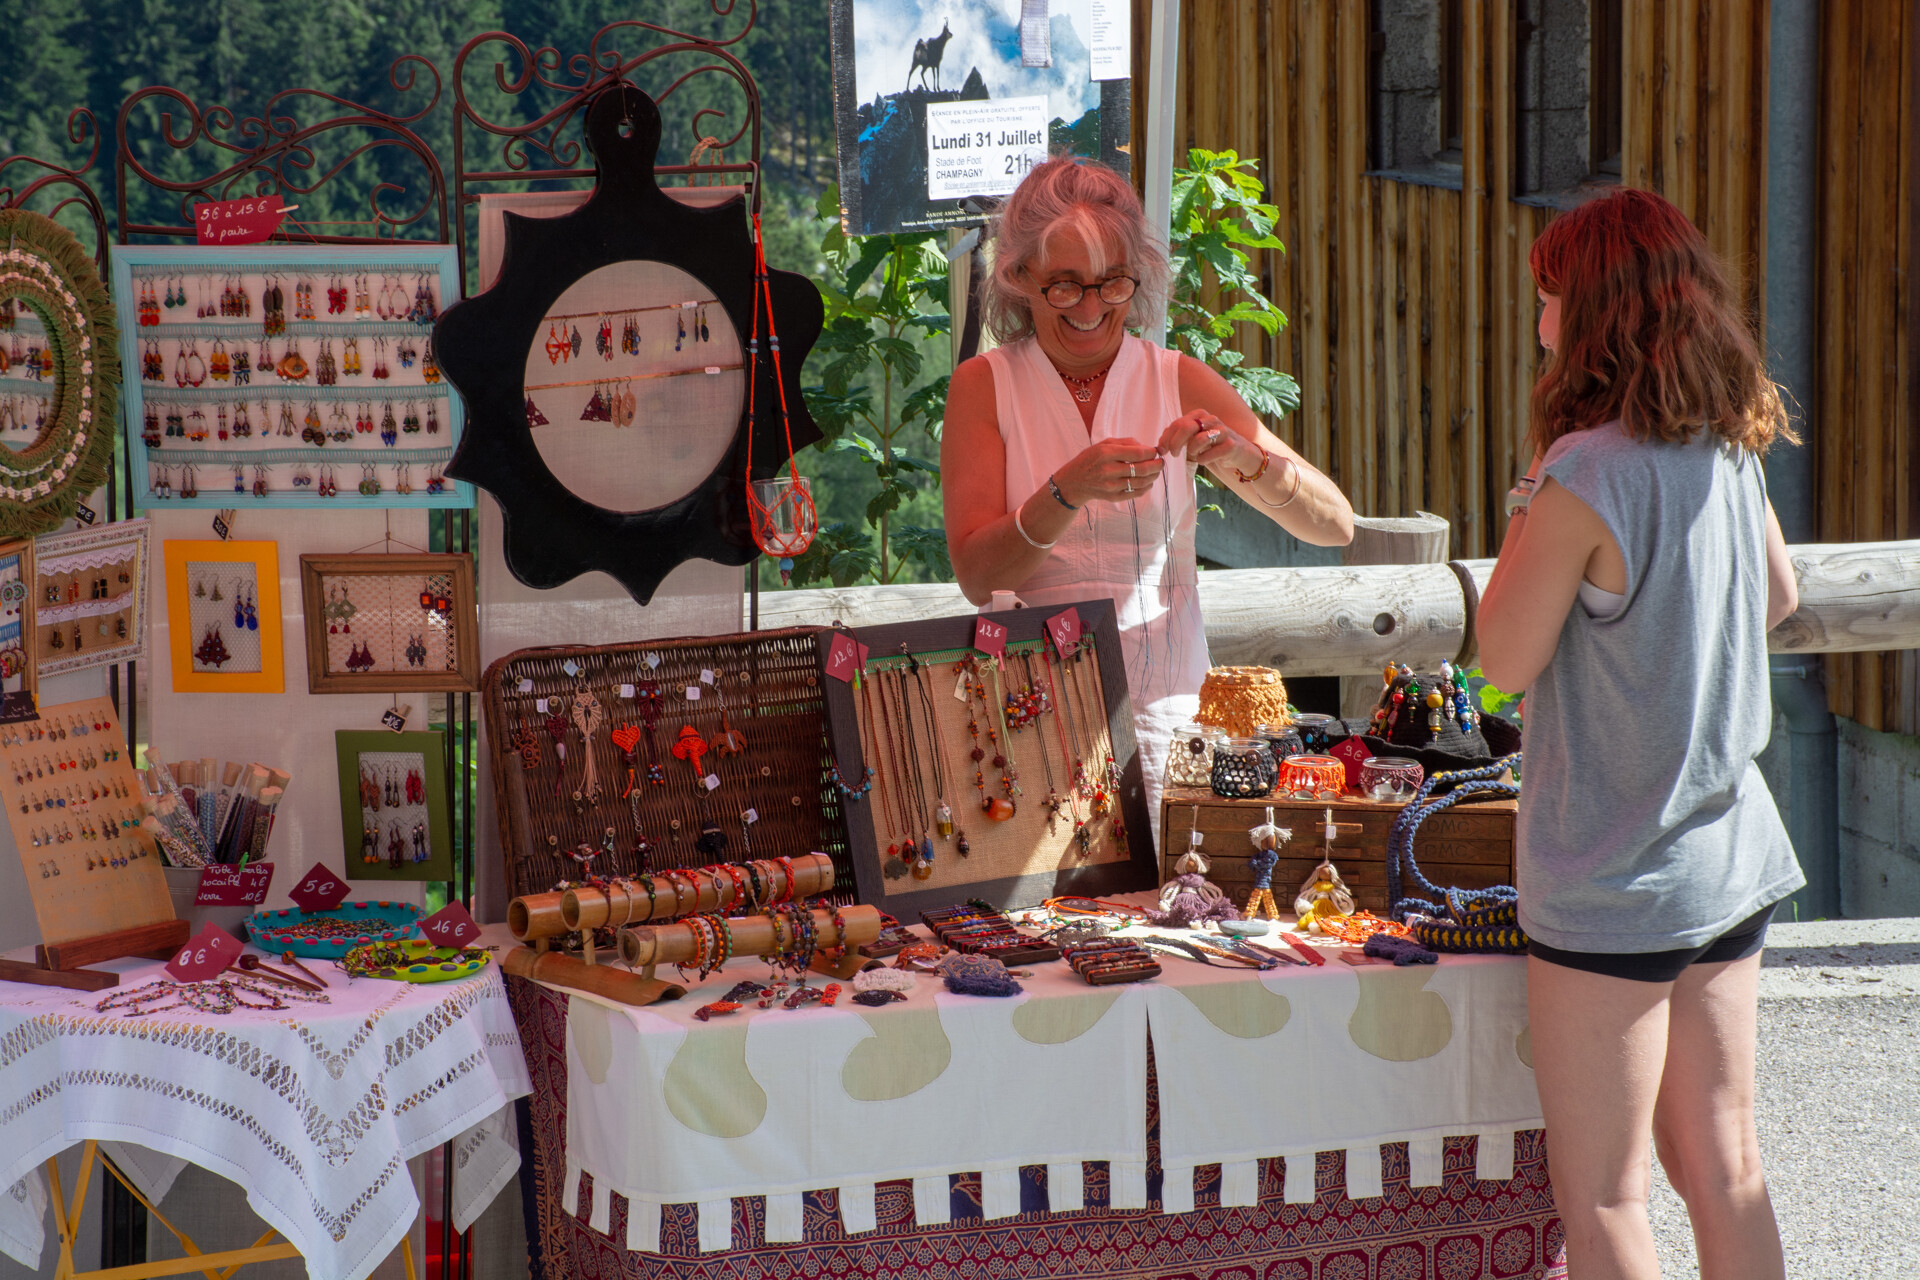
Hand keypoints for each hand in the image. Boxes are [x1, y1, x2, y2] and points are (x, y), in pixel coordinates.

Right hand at [1051, 438, 1165, 505]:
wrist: (1074, 482)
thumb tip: (1147, 448)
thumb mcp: (1103, 444)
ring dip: (1153, 477)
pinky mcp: (1113, 497)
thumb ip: (1126, 443)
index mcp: (1106, 453)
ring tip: (1156, 472)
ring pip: (1141, 482)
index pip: (1137, 453)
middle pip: (1142, 469)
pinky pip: (1135, 493)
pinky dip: (1146, 488)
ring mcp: (1110, 486)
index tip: (1156, 451)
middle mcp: (1108, 470)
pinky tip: (1148, 482)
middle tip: (1161, 462)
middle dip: (1157, 465)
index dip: (1151, 453)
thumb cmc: (1091, 459)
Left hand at [1158, 411, 1257, 473]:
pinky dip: (1203, 460)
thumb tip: (1160, 444)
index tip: (1162, 450)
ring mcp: (1223, 431)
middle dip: (1175, 443)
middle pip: (1186, 427)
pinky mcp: (1231, 445)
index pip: (1177, 423)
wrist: (1237, 452)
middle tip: (1173, 454)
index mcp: (1200, 415)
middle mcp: (1211, 420)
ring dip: (1191, 451)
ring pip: (1199, 439)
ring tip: (1193, 455)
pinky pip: (1210, 454)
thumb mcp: (1193, 438)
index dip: (1166, 438)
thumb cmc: (1211, 445)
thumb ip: (1178, 436)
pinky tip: (1203, 460)